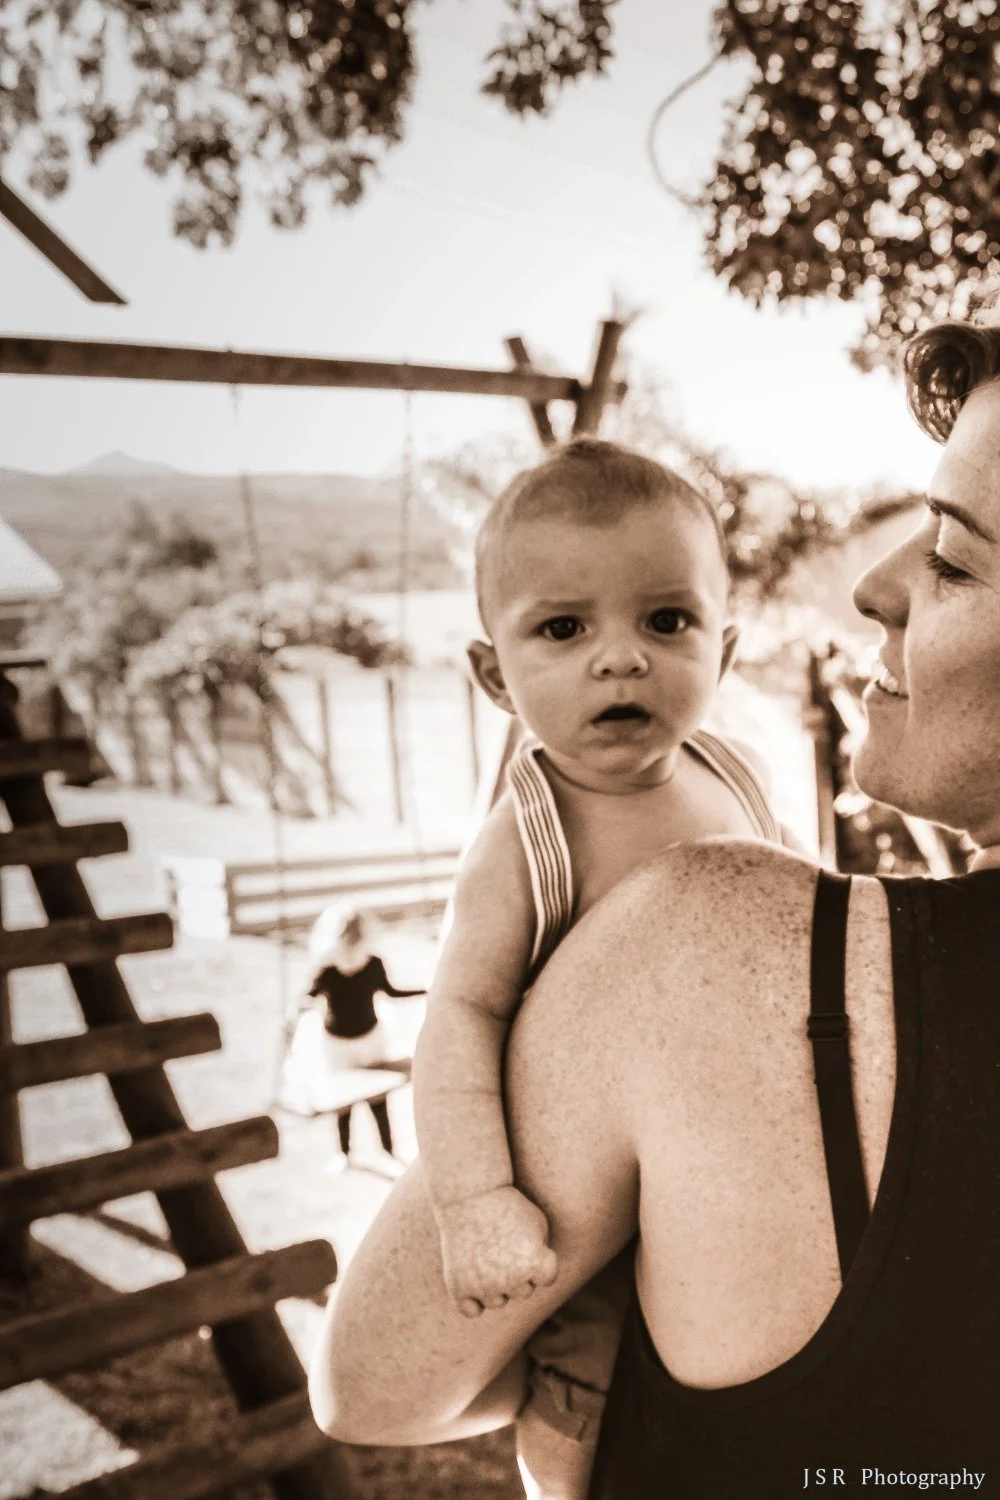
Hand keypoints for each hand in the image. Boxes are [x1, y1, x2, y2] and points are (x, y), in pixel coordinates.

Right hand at [438, 1186, 558, 1316]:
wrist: (468, 1193)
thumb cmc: (507, 1204)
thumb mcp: (537, 1221)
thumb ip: (543, 1253)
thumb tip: (540, 1276)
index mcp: (533, 1263)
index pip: (547, 1278)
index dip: (541, 1259)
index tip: (528, 1240)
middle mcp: (509, 1280)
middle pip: (523, 1291)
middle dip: (519, 1271)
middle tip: (503, 1244)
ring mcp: (482, 1285)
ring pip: (498, 1302)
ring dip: (496, 1286)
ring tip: (487, 1256)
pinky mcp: (458, 1286)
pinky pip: (471, 1311)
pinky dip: (473, 1301)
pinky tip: (473, 1280)